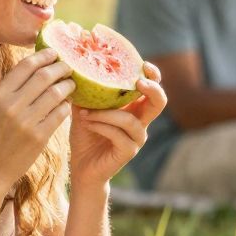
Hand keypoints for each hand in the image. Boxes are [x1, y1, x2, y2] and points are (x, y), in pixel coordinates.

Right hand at [0, 50, 75, 193]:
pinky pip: (60, 113)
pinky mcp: (39, 137)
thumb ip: (12, 88)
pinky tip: (67, 104)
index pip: (26, 65)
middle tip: (69, 67)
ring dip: (68, 85)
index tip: (55, 52)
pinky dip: (67, 105)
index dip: (44, 55)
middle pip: (45, 76)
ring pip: (57, 93)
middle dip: (61, 67)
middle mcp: (12, 105)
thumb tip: (37, 65)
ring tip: (71, 84)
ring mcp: (26, 122)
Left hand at [68, 63, 164, 184]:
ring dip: (107, 113)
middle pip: (159, 102)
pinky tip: (87, 122)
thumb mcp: (85, 111)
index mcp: (134, 110)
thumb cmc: (85, 138)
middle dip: (152, 89)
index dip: (153, 76)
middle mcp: (140, 123)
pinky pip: (119, 134)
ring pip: (131, 120)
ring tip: (86, 112)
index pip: (152, 90)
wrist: (82, 170)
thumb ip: (86, 94)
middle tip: (138, 81)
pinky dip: (102, 126)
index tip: (144, 65)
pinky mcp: (128, 152)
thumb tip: (76, 69)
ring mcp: (136, 139)